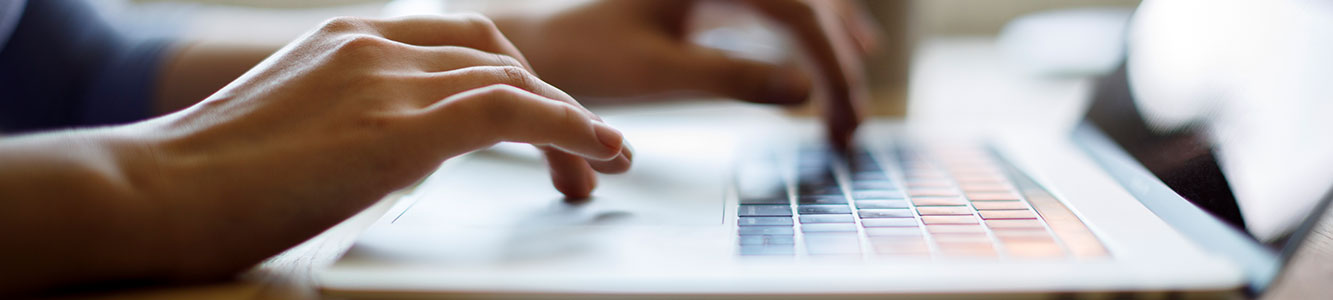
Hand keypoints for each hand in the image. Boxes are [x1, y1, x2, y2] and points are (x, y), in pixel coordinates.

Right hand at [127, 14, 628, 277]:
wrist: (149, 194)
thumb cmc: (205, 185)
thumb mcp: (294, 135)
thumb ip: (355, 129)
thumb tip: (398, 159)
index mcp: (347, 41)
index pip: (459, 43)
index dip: (514, 81)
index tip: (542, 124)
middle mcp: (372, 45)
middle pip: (495, 54)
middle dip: (549, 102)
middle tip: (583, 157)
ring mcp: (384, 79)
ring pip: (512, 78)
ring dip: (571, 122)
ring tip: (602, 165)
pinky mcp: (398, 126)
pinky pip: (511, 109)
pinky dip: (568, 126)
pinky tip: (598, 151)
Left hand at [496, 0, 879, 149]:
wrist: (534, 40)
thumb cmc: (579, 52)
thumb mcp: (654, 71)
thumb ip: (731, 76)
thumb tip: (806, 91)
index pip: (796, 9)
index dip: (830, 64)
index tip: (842, 120)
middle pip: (807, 1)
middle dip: (838, 59)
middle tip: (849, 127)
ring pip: (797, 1)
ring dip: (831, 46)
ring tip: (848, 108)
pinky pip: (777, 6)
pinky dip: (808, 35)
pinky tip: (829, 62)